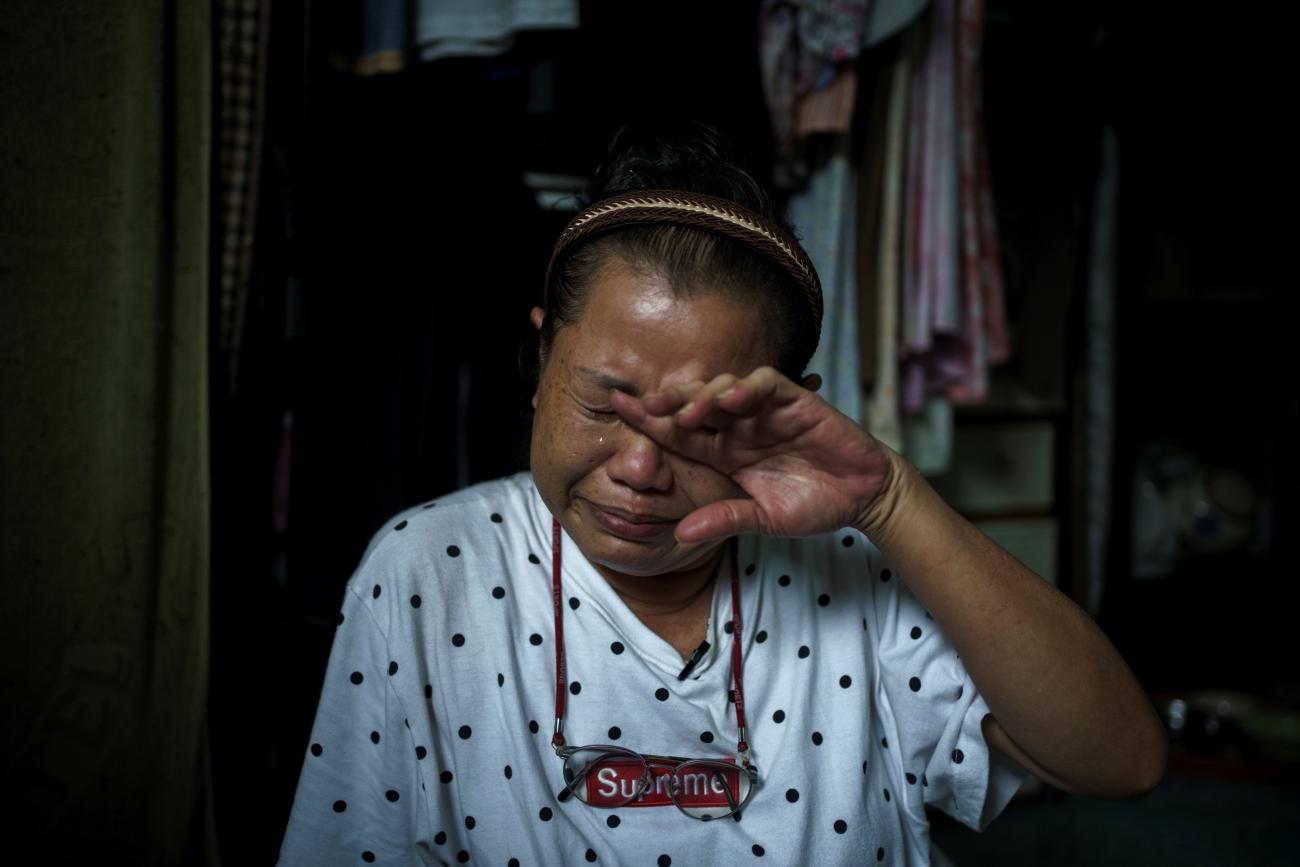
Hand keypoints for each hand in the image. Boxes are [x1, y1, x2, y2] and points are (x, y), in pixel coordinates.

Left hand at [609, 367, 900, 542]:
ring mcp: (765, 411)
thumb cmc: (813, 505)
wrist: (862, 497)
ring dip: (704, 395)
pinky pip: (766, 383)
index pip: (678, 433)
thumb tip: (679, 536)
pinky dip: (747, 387)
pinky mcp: (796, 400)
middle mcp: (738, 427)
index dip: (648, 420)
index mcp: (724, 453)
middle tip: (644, 405)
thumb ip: (724, 520)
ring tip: (690, 412)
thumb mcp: (763, 520)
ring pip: (724, 387)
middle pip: (694, 404)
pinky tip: (732, 400)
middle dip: (668, 402)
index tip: (616, 408)